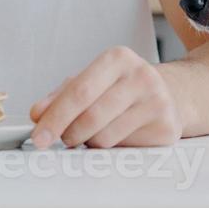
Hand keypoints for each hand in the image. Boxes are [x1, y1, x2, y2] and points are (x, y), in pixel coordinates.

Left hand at [29, 46, 182, 148]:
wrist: (170, 94)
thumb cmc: (122, 88)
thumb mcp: (92, 81)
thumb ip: (61, 96)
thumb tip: (38, 114)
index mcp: (118, 58)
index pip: (79, 91)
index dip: (55, 117)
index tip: (38, 138)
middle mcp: (141, 75)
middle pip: (90, 117)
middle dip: (69, 134)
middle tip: (66, 138)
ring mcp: (157, 101)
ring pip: (104, 138)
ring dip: (90, 142)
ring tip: (96, 132)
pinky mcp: (167, 127)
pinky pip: (124, 149)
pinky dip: (111, 149)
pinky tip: (117, 135)